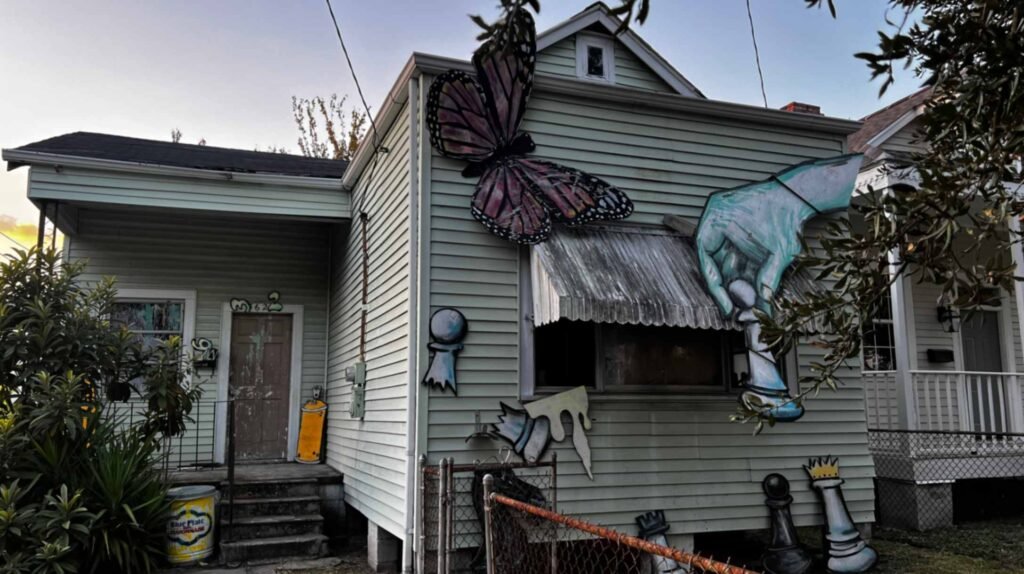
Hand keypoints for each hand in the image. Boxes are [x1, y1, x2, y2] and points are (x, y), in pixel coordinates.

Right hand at [695, 155, 861, 317]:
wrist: (802, 195)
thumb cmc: (788, 214)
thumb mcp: (777, 253)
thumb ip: (768, 281)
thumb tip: (762, 308)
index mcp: (715, 218)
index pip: (705, 259)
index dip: (716, 288)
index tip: (726, 307)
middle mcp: (715, 218)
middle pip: (715, 263)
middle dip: (729, 287)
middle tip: (737, 309)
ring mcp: (726, 221)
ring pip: (726, 261)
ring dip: (738, 282)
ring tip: (748, 303)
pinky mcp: (738, 225)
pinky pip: (735, 254)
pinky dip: (744, 270)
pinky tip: (753, 287)